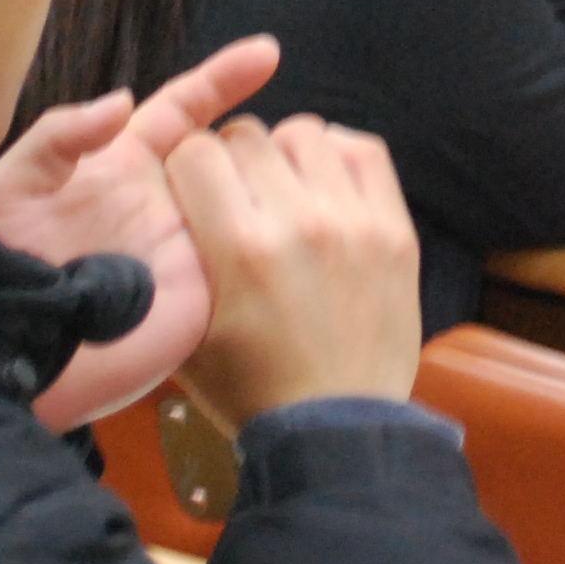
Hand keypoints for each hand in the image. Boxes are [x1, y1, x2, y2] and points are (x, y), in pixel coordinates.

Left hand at [0, 37, 282, 430]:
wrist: (7, 347)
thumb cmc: (2, 263)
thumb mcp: (14, 185)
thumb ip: (61, 136)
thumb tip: (123, 100)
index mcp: (123, 166)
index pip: (183, 111)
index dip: (222, 79)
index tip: (266, 53)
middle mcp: (165, 201)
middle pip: (228, 152)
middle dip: (262, 135)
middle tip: (298, 129)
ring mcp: (189, 247)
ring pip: (248, 199)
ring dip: (276, 178)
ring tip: (303, 164)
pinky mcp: (204, 294)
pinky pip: (248, 259)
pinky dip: (275, 238)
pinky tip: (305, 220)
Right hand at [167, 116, 424, 426]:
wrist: (337, 431)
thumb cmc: (251, 388)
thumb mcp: (187, 331)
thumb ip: (176, 257)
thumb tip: (170, 194)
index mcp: (239, 248)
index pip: (196, 151)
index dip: (185, 168)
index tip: (191, 192)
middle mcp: (299, 221)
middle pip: (246, 135)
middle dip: (229, 161)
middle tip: (234, 197)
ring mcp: (354, 222)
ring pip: (302, 132)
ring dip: (282, 155)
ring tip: (280, 193)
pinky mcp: (394, 229)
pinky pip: (361, 150)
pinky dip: (335, 157)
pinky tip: (321, 187)